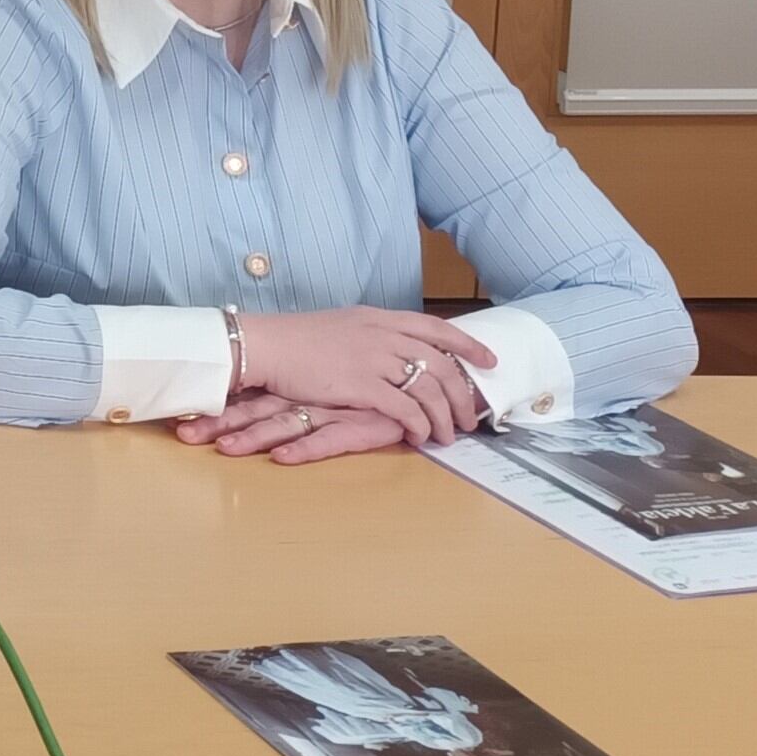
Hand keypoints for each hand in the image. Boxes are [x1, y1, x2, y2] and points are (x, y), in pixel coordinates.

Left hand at [174, 393, 419, 465]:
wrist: (419, 379)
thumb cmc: (370, 382)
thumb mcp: (326, 386)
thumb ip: (296, 395)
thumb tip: (251, 400)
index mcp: (293, 385)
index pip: (245, 395)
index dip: (214, 405)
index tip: (177, 414)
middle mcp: (305, 396)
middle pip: (253, 410)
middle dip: (218, 422)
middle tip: (182, 434)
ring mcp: (329, 410)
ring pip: (283, 424)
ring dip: (251, 438)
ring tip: (221, 450)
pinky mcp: (357, 426)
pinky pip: (326, 440)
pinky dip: (304, 449)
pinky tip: (281, 457)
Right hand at [230, 307, 494, 447]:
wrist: (266, 345)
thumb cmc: (297, 338)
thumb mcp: (343, 325)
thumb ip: (373, 337)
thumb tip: (396, 356)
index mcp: (380, 318)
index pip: (437, 327)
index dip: (468, 345)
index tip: (490, 361)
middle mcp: (383, 335)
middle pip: (441, 365)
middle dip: (462, 395)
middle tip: (468, 419)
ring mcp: (373, 359)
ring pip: (428, 390)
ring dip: (444, 417)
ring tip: (447, 437)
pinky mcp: (361, 384)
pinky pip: (405, 408)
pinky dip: (419, 425)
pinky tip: (419, 437)